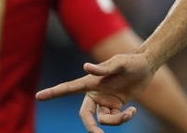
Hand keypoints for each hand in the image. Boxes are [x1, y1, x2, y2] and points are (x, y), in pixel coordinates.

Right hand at [36, 53, 153, 132]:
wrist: (147, 66)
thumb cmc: (132, 61)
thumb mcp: (120, 63)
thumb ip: (104, 68)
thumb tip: (85, 67)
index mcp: (91, 82)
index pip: (68, 88)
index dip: (53, 93)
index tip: (38, 96)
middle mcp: (95, 94)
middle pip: (85, 115)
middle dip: (90, 127)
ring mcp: (105, 101)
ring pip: (103, 120)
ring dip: (116, 121)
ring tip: (130, 113)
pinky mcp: (116, 106)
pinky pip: (115, 119)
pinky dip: (124, 118)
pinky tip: (132, 111)